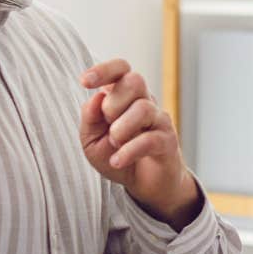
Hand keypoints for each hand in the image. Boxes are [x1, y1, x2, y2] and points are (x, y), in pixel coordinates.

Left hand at [78, 58, 202, 229]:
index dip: (104, 70)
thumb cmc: (116, 155)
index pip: (121, 69)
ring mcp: (158, 120)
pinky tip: (117, 161)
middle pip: (135, 80)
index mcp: (123, 96)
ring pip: (143, 108)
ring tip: (115, 144)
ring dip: (121, 129)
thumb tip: (96, 98)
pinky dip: (128, 151)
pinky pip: (149, 139)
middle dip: (113, 103)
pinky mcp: (167, 141)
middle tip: (109, 125)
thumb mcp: (91, 140)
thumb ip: (89, 119)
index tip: (85, 81)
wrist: (144, 184)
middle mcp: (144, 102)